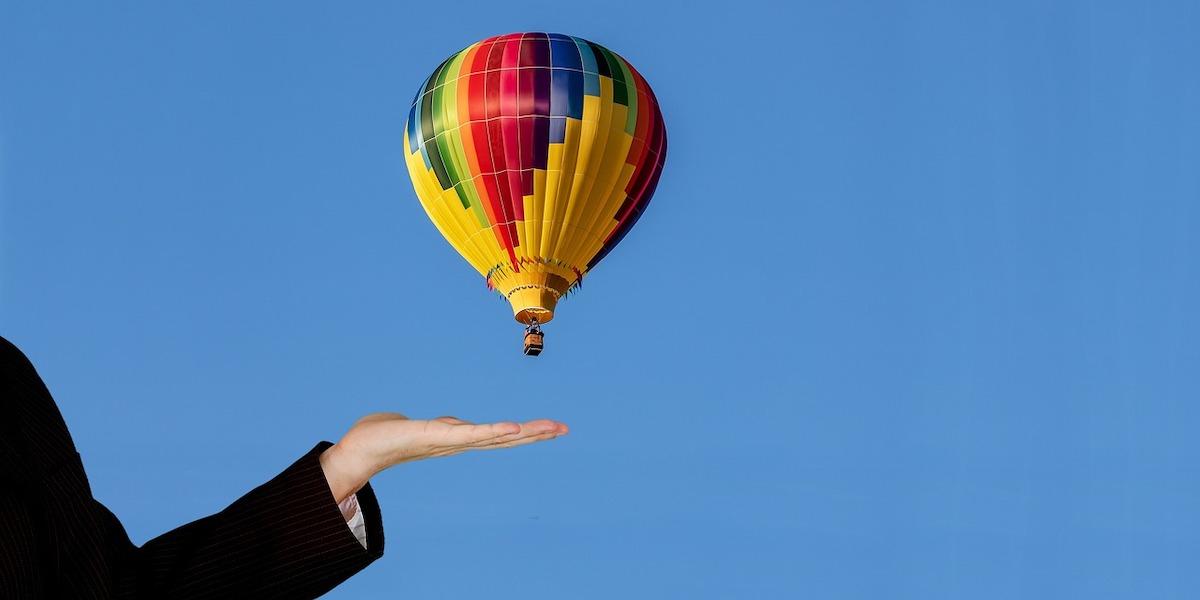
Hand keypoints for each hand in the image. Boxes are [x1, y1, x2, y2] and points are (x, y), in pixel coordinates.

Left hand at [319, 413, 567, 502]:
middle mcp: (458, 442)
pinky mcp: (437, 436)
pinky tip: (512, 429)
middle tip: (564, 428)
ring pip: (493, 436)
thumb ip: (443, 427)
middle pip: (504, 438)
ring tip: (548, 428)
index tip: (552, 428)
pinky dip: (493, 433)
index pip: (497, 435)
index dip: (525, 434)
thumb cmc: (385, 438)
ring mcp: (450, 441)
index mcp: (457, 439)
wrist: (357, 450)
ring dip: (523, 433)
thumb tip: (454, 426)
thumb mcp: (423, 427)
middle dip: (535, 435)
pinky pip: (470, 435)